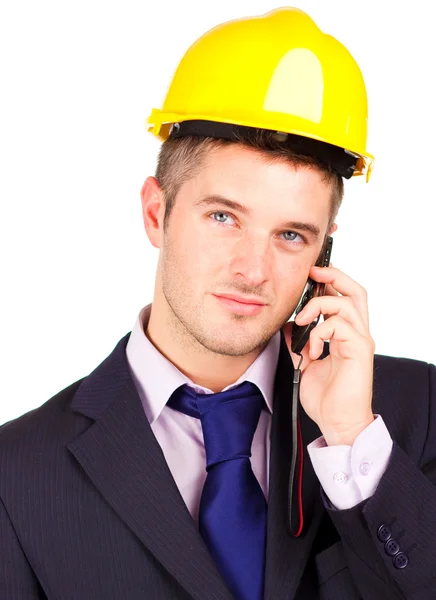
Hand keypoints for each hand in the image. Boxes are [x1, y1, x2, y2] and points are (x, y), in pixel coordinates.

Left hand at [283, 265, 374, 445]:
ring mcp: (361, 340)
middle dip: (335, 276)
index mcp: (346, 334)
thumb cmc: (326, 397)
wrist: (337, 423)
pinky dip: (319, 332)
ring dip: (318, 307)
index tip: (309, 275)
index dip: (330, 282)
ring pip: (346, 303)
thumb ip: (298, 342)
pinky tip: (311, 349)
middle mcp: (358, 333)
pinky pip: (339, 325)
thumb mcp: (305, 363)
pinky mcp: (360, 350)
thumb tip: (287, 325)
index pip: (345, 297)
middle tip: (314, 272)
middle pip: (356, 291)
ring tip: (301, 322)